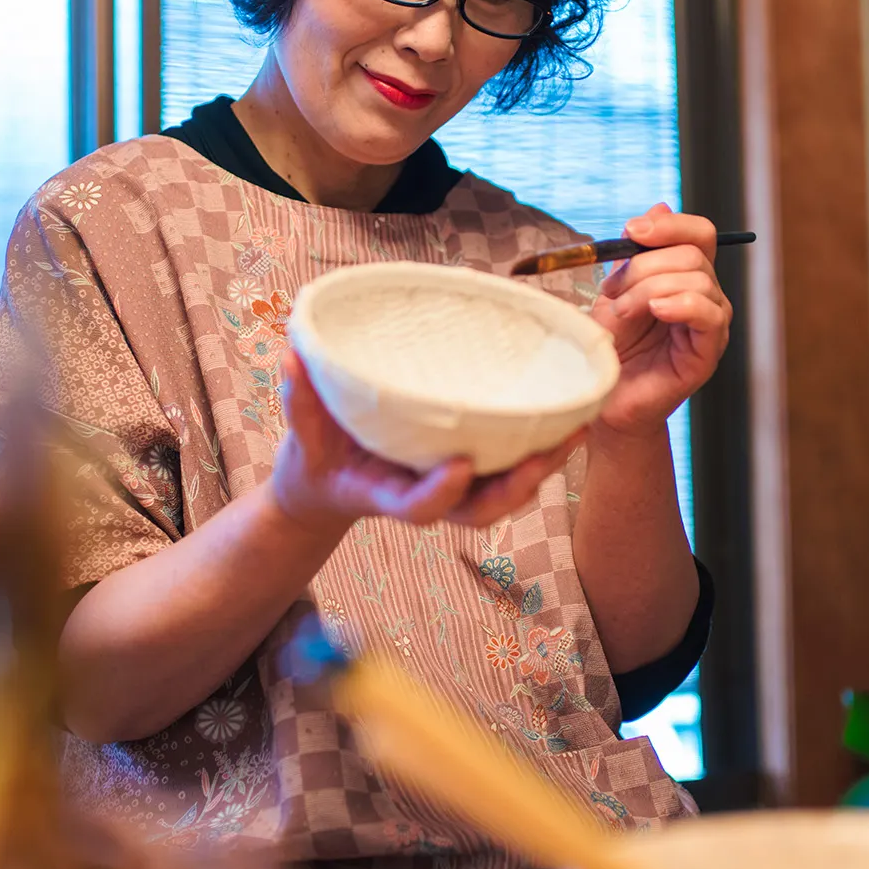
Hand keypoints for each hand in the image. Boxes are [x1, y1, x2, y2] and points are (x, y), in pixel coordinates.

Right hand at [269, 352, 583, 531]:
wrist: (326, 488)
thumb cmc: (315, 462)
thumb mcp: (299, 439)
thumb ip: (300, 402)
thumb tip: (293, 357)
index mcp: (383, 493)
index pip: (416, 507)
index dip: (440, 493)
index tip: (461, 465)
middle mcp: (424, 495)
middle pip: (478, 511)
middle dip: (513, 489)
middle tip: (541, 455)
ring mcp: (448, 487)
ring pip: (502, 493)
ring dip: (540, 467)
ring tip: (575, 428)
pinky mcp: (465, 468)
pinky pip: (506, 466)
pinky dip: (539, 447)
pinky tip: (569, 414)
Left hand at [590, 203, 732, 436]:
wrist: (602, 396)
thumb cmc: (609, 345)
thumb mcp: (615, 289)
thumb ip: (636, 253)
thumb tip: (660, 206)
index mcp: (686, 276)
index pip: (698, 233)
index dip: (669, 224)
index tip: (631, 230)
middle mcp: (706, 295)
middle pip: (693, 253)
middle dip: (645, 265)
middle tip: (612, 291)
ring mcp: (710, 324)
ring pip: (697, 279)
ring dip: (649, 289)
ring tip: (623, 313)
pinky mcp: (708, 352)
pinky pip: (710, 314)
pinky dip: (681, 304)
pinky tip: (656, 311)